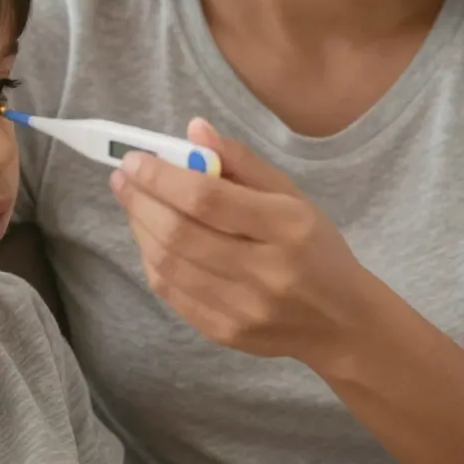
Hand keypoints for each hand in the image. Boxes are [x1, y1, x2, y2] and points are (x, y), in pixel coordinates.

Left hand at [110, 118, 371, 366]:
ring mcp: (242, 308)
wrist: (340, 323)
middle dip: (141, 200)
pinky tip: (149, 236)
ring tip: (131, 201)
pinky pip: (172, 293)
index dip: (163, 177)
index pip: (208, 199)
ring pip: (168, 265)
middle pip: (181, 233)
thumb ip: (242, 161)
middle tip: (122, 177)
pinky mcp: (225, 333)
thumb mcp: (292, 194)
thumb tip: (194, 130)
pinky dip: (151, 259)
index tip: (136, 159)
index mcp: (286, 227)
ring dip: (140, 228)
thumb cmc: (315, 247)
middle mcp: (264, 271)